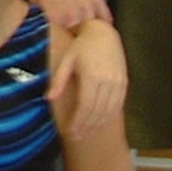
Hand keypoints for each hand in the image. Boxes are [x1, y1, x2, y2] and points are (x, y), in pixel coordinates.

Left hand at [47, 19, 126, 139]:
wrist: (103, 33)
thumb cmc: (81, 46)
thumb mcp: (66, 60)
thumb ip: (59, 80)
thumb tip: (48, 98)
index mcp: (91, 75)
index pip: (85, 106)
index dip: (78, 121)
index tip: (70, 131)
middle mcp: (107, 81)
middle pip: (98, 111)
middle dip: (87, 127)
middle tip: (77, 137)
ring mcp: (118, 82)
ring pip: (109, 111)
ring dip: (98, 125)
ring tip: (87, 134)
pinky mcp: (124, 82)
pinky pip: (118, 105)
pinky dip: (109, 117)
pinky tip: (100, 123)